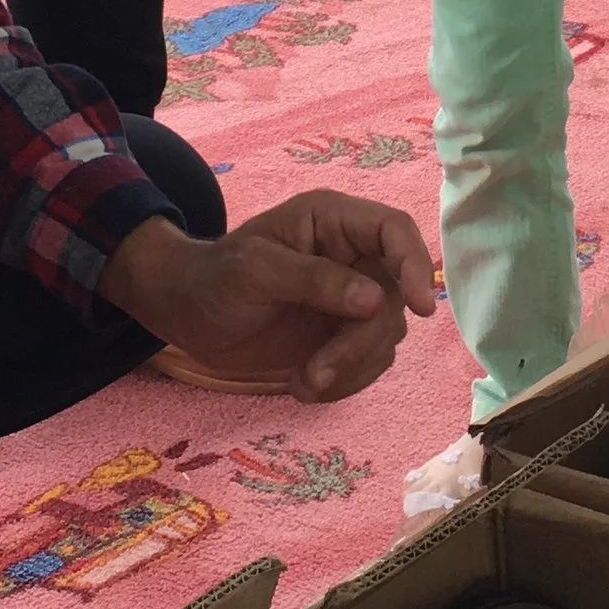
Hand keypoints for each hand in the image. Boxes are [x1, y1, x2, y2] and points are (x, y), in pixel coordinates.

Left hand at [102, 192, 435, 403]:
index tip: (421, 307)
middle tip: (319, 372)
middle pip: (396, 296)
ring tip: (303, 383)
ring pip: (386, 336)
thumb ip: (313, 279)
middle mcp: (352, 258)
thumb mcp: (254, 270)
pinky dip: (342, 383)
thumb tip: (375, 300)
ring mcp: (350, 301)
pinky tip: (302, 386)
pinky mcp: (341, 339)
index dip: (416, 263)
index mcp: (333, 222)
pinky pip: (367, 364)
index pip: (394, 231)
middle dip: (362, 341)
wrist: (186, 318)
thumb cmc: (213, 278)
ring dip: (351, 368)